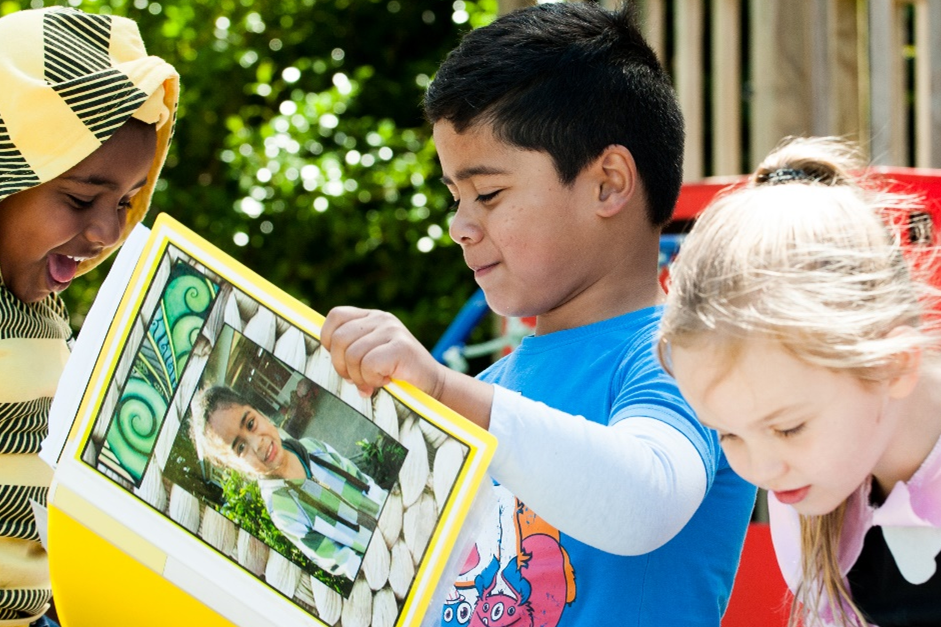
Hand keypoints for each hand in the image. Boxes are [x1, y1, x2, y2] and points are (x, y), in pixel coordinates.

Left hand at [321, 306, 446, 398]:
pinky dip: (373, 379)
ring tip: (373, 382)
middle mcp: (382, 318)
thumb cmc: (397, 373)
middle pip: (340, 339)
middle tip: (356, 380)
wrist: (433, 384)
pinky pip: (369, 365)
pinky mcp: (401, 347)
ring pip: (353, 355)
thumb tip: (328, 354)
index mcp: (371, 317)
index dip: (329, 341)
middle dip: (342, 366)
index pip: (335, 316)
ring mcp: (392, 330)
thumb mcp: (371, 353)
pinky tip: (386, 380)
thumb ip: (352, 349)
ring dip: (359, 377)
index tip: (343, 361)